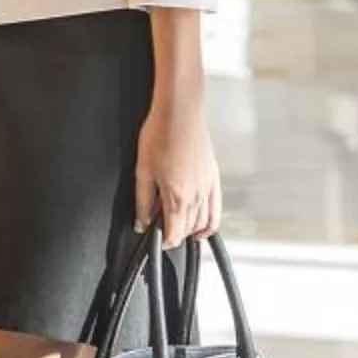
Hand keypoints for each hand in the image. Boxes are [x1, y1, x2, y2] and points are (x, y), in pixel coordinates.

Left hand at [135, 98, 221, 245]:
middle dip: (176, 235)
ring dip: (192, 230)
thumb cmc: (160, 135)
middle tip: (163, 231)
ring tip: (180, 230)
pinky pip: (216, 208)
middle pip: (188, 229)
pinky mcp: (214, 177)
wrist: (180, 114)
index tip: (158, 242)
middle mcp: (196, 196)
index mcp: (177, 196)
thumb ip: (143, 201)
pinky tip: (204, 224)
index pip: (174, 233)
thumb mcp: (142, 171)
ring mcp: (208, 187)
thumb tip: (141, 221)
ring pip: (204, 222)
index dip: (165, 242)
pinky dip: (211, 222)